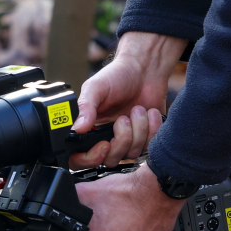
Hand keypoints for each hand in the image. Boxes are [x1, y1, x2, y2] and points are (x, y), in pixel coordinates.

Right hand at [70, 31, 186, 169]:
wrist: (144, 69)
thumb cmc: (118, 76)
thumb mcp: (95, 88)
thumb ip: (85, 107)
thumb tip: (78, 128)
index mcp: (89, 130)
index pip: (80, 160)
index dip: (91, 159)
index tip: (103, 145)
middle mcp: (106, 139)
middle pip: (110, 161)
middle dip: (121, 140)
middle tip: (123, 118)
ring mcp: (127, 141)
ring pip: (132, 154)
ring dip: (138, 129)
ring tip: (137, 109)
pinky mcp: (146, 138)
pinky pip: (150, 146)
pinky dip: (152, 127)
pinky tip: (149, 112)